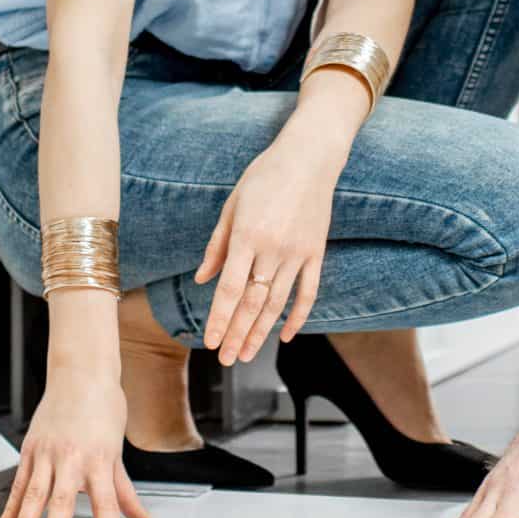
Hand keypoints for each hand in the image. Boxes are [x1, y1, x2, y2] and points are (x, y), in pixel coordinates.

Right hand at [0, 365, 151, 517]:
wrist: (81, 373)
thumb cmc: (103, 406)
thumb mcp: (116, 449)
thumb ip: (124, 490)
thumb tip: (141, 517)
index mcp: (98, 458)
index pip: (106, 500)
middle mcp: (71, 456)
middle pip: (63, 498)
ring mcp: (47, 452)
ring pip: (33, 492)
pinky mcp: (30, 449)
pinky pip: (18, 482)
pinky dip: (10, 507)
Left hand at [193, 126, 345, 366]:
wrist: (310, 158)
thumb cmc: (264, 176)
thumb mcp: (232, 205)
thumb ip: (217, 245)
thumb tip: (202, 279)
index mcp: (247, 236)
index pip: (230, 289)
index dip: (219, 319)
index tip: (210, 341)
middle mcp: (273, 249)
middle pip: (253, 303)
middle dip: (237, 334)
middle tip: (226, 359)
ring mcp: (298, 253)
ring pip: (277, 303)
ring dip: (261, 332)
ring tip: (246, 354)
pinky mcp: (316, 253)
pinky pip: (308, 292)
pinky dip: (297, 317)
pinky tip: (285, 336)